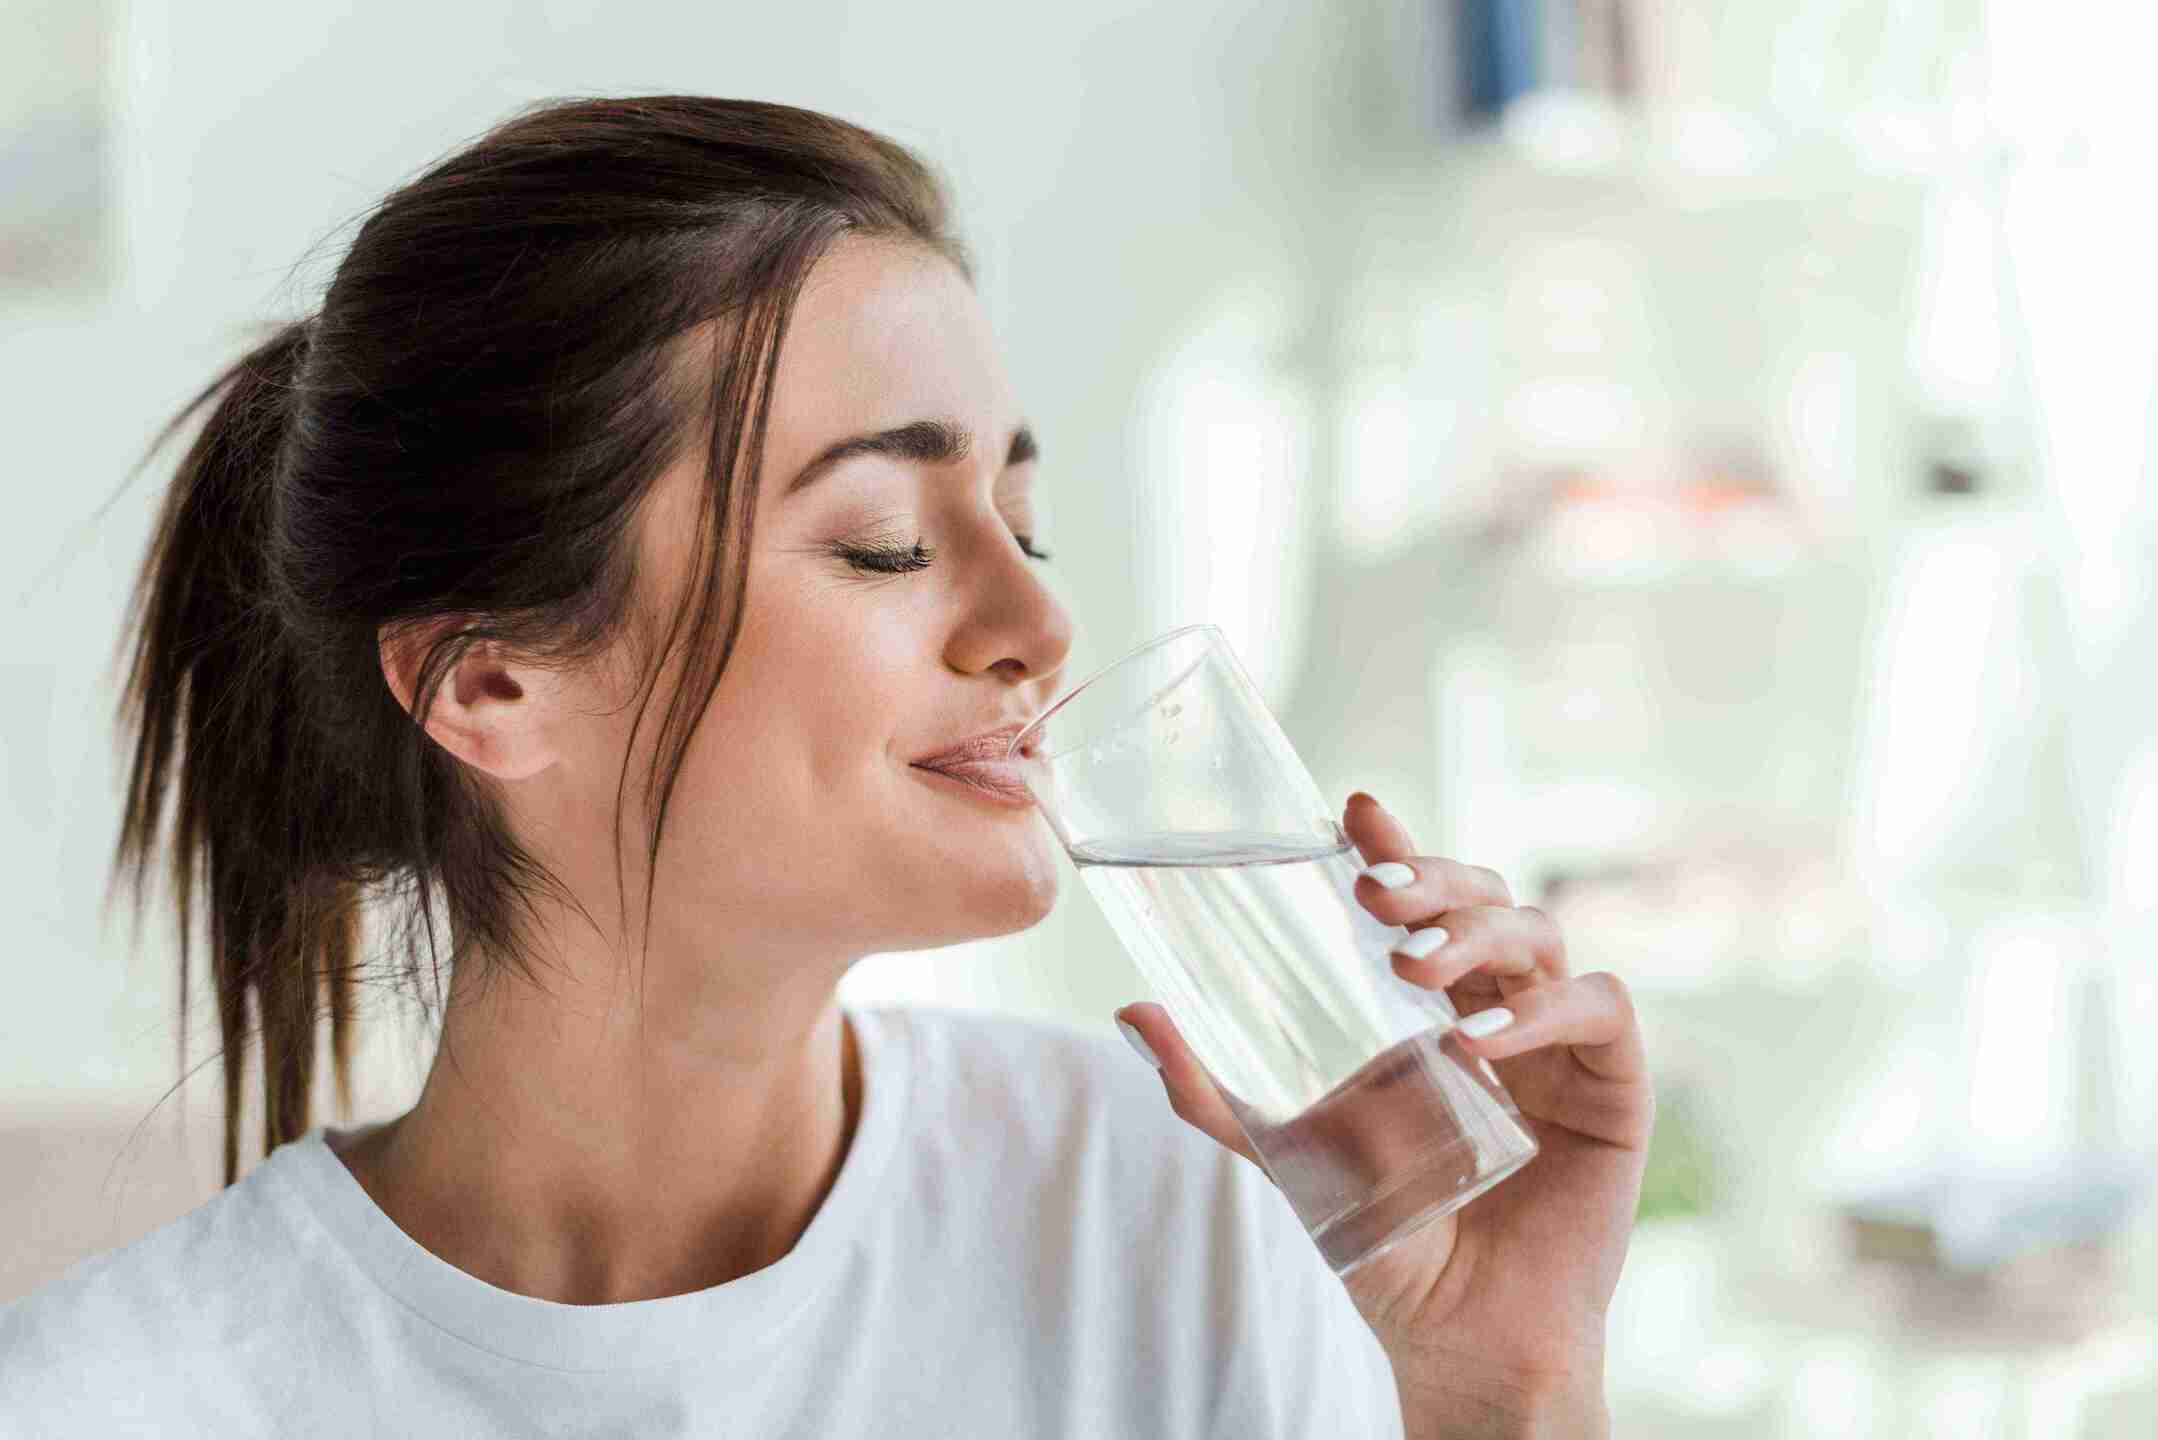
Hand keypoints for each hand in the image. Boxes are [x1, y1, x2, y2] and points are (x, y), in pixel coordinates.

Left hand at [1115, 792, 1650, 1435]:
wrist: (1459, 1336)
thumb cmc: (1384, 1239)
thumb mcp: (1290, 1152)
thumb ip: (1217, 1091)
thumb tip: (1132, 1013)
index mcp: (1430, 1004)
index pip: (1420, 900)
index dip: (1397, 847)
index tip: (1355, 810)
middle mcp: (1499, 1006)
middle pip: (1485, 897)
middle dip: (1434, 877)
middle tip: (1375, 893)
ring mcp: (1558, 1041)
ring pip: (1540, 932)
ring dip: (1477, 933)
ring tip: (1414, 967)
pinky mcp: (1612, 1086)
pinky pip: (1598, 1008)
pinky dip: (1544, 1011)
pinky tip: (1479, 1041)